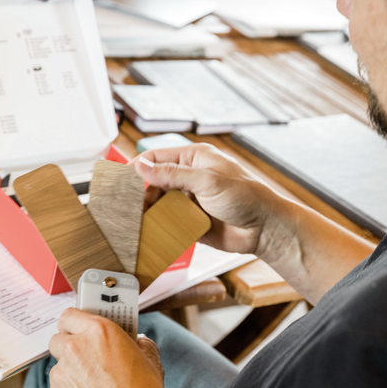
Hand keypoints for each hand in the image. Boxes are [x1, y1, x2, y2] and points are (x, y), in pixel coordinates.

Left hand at [48, 308, 169, 387]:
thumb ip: (139, 343)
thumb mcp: (150, 361)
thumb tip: (135, 340)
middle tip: (87, 358)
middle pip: (58, 339)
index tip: (79, 328)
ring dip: (71, 373)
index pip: (70, 315)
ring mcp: (61, 375)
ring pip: (59, 367)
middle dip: (69, 346)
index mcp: (99, 332)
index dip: (74, 322)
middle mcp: (75, 349)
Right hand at [135, 143, 285, 257]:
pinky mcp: (191, 220)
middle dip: (141, 191)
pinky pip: (168, 220)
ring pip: (159, 202)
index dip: (138, 166)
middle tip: (127, 203)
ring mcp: (190, 199)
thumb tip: (143, 166)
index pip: (157, 157)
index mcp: (195, 158)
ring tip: (135, 218)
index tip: (120, 178)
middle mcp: (190, 177)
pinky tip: (149, 229)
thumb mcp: (208, 181)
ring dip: (148, 210)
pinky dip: (158, 225)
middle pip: (154, 181)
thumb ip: (173, 174)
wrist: (266, 230)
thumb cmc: (247, 197)